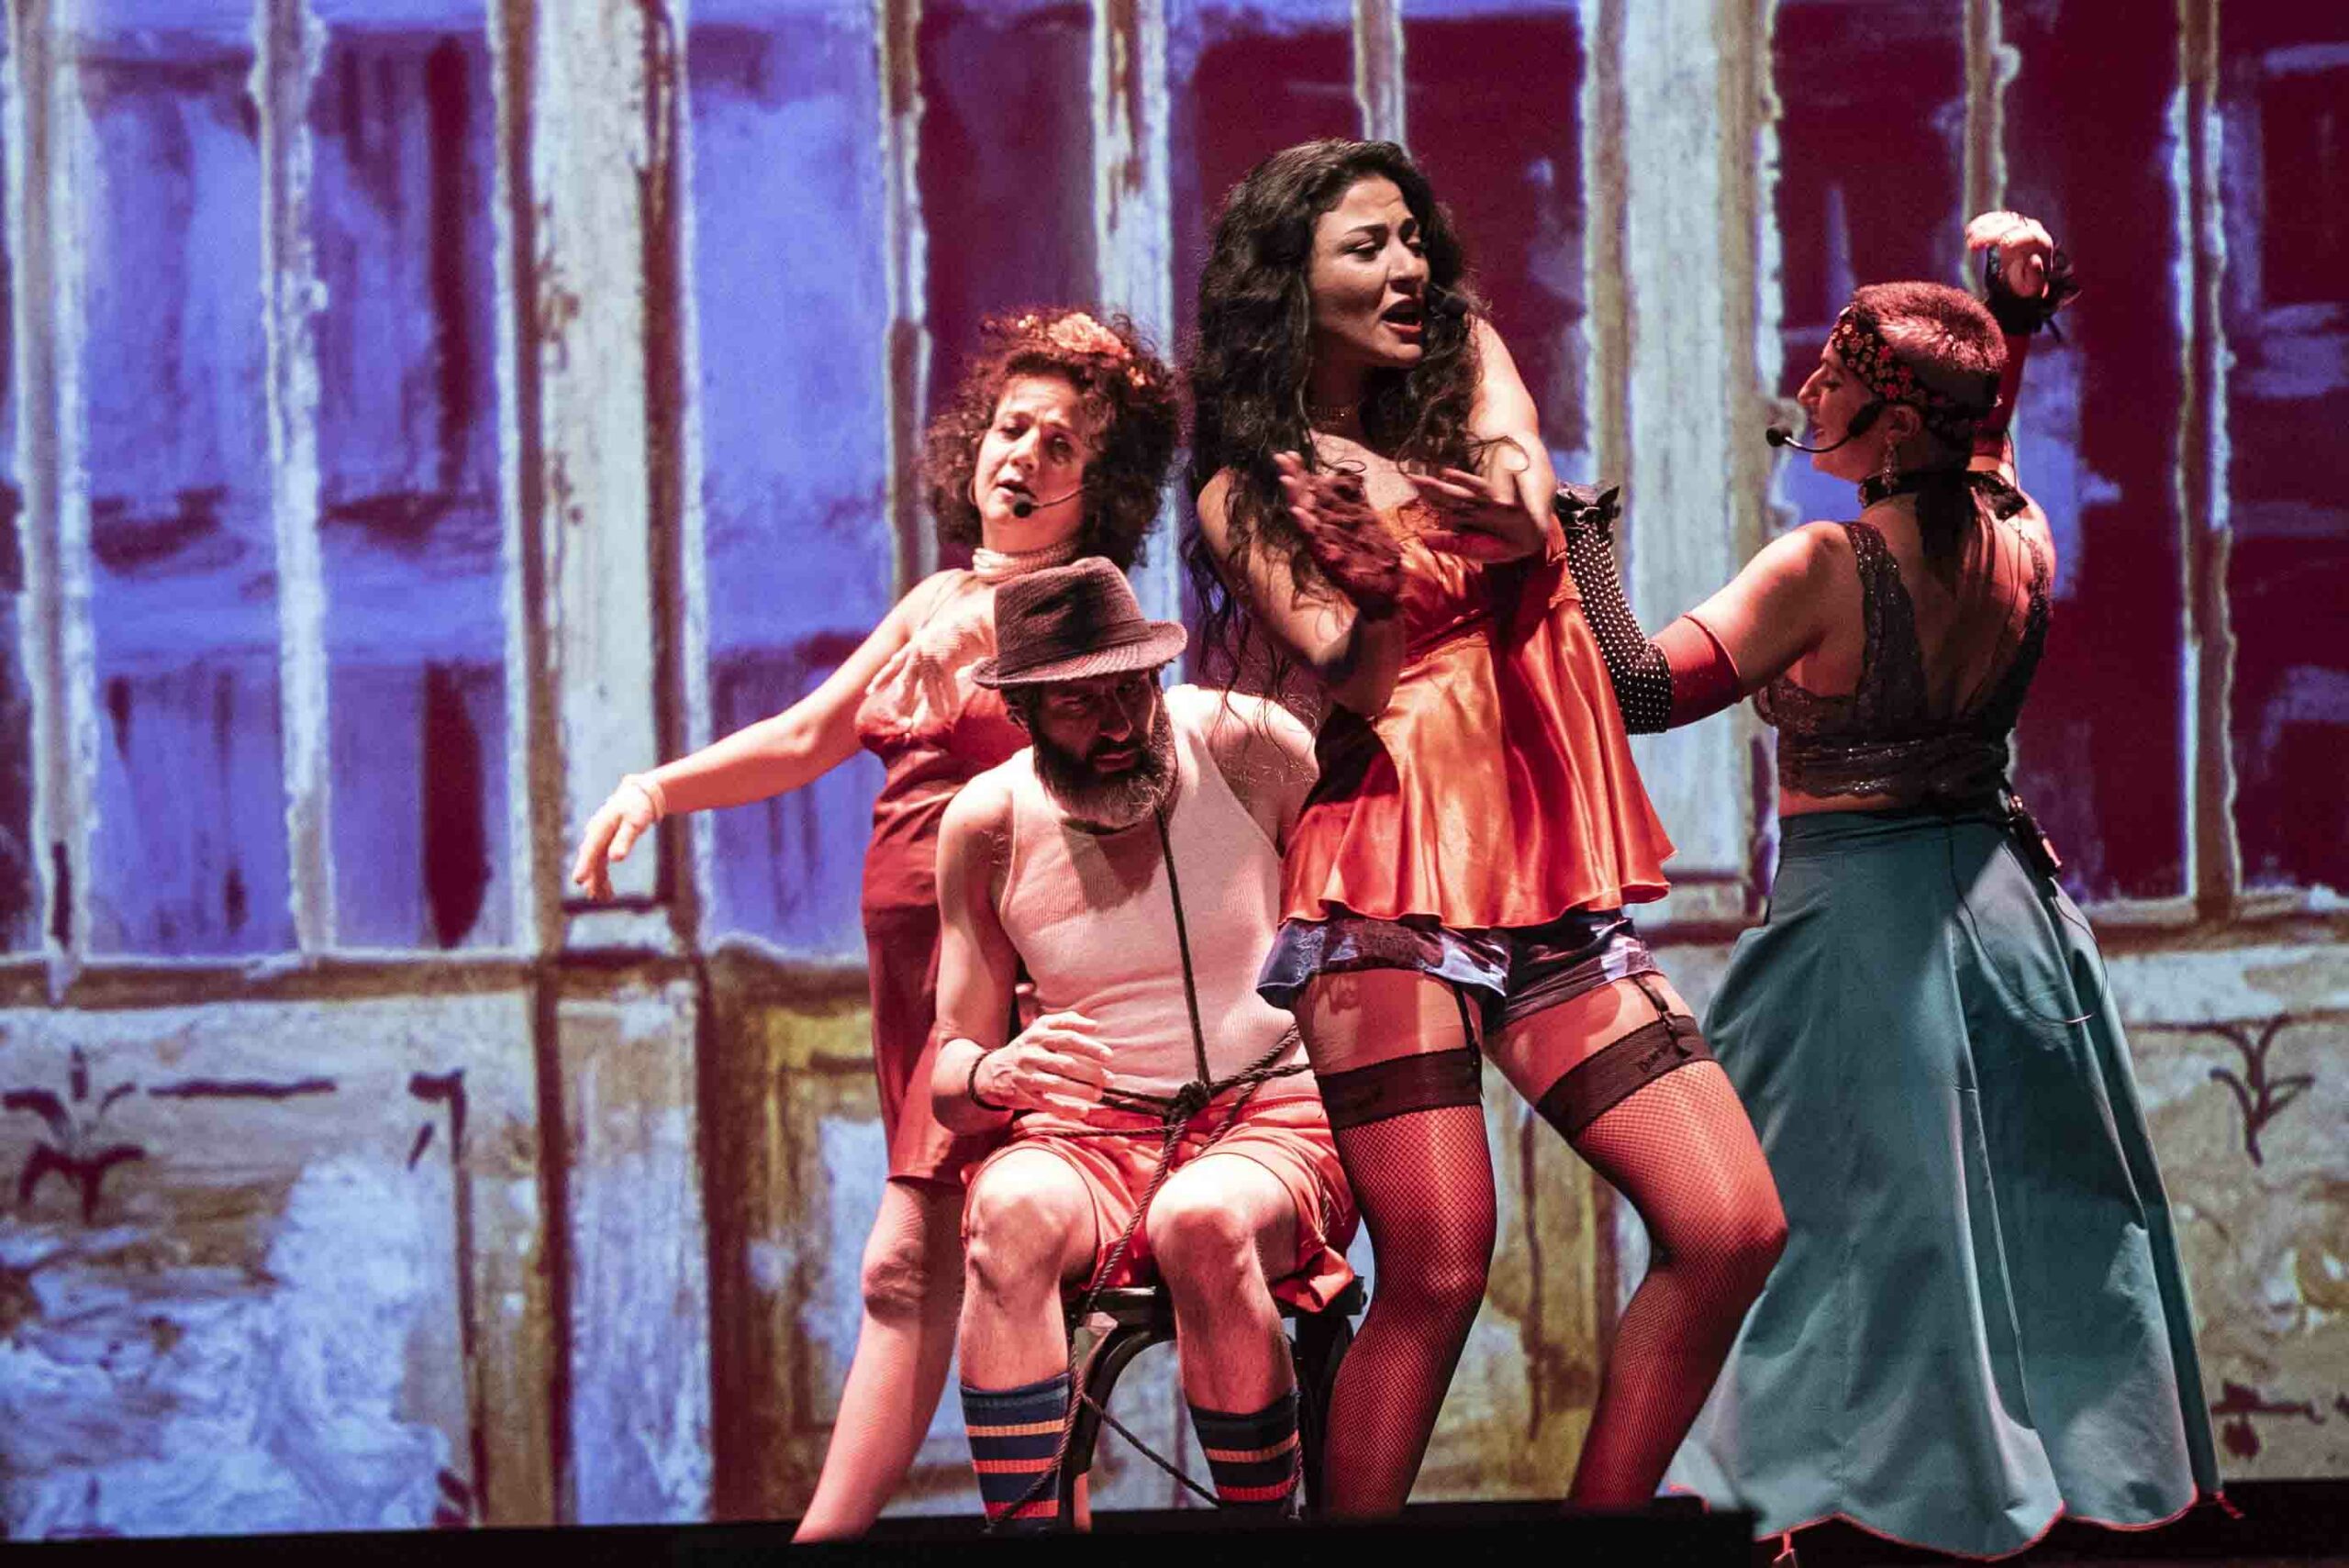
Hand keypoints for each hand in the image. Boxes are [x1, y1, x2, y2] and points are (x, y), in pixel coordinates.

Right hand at [569, 777, 662, 900]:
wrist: (638, 796)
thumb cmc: (637, 808)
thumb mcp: (635, 823)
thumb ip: (625, 839)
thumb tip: (615, 859)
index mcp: (601, 827)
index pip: (591, 849)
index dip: (585, 865)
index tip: (579, 880)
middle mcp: (595, 833)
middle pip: (590, 858)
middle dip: (590, 877)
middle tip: (591, 895)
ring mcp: (598, 839)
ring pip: (595, 863)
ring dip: (597, 880)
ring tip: (601, 899)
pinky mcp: (604, 844)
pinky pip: (600, 863)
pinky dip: (602, 877)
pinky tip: (607, 892)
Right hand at [972, 1011, 1114, 1113]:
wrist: (993, 1071)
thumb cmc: (1028, 1047)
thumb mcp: (1041, 1028)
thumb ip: (1067, 1022)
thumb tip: (1093, 1026)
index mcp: (1038, 1035)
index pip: (1068, 1038)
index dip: (1089, 1047)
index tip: (1108, 1056)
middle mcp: (1031, 1054)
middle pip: (1066, 1063)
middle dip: (1091, 1072)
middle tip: (1110, 1079)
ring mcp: (1026, 1075)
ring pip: (1057, 1084)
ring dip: (1081, 1091)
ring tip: (1099, 1094)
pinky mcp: (1023, 1095)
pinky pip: (1047, 1103)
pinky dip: (1066, 1108)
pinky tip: (1082, 1111)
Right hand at [1275, 452, 1403, 615]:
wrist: (1383, 597)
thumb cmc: (1374, 561)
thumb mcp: (1366, 525)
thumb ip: (1354, 505)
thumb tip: (1345, 481)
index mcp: (1330, 523)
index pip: (1312, 494)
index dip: (1301, 474)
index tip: (1291, 454)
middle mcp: (1323, 534)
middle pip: (1303, 502)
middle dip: (1293, 480)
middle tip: (1281, 458)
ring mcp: (1324, 548)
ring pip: (1305, 520)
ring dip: (1295, 499)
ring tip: (1285, 480)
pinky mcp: (1330, 562)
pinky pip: (1315, 542)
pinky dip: (1306, 527)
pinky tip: (1298, 512)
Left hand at [1409, 459, 1541, 562]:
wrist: (1525, 540)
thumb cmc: (1495, 543)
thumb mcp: (1469, 547)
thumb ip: (1448, 542)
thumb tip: (1421, 536)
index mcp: (1466, 514)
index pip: (1443, 501)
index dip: (1427, 492)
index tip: (1411, 480)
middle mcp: (1477, 506)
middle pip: (1453, 494)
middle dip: (1435, 487)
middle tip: (1414, 477)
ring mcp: (1493, 505)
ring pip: (1476, 491)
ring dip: (1463, 482)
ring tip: (1447, 474)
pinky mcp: (1512, 507)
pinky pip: (1511, 497)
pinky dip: (1509, 485)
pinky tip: (1507, 475)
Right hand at [1965, 210, 2056, 300]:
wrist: (2025, 274)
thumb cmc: (2028, 282)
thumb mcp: (2032, 286)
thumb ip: (2035, 275)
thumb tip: (2033, 260)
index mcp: (2042, 244)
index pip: (2029, 236)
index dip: (2015, 238)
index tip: (2001, 243)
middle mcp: (2033, 229)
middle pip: (2012, 226)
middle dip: (1991, 234)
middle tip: (1973, 246)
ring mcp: (2021, 223)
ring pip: (2002, 219)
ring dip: (1983, 228)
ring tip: (1969, 240)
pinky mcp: (2009, 221)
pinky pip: (1995, 218)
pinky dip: (1981, 223)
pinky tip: (1969, 231)